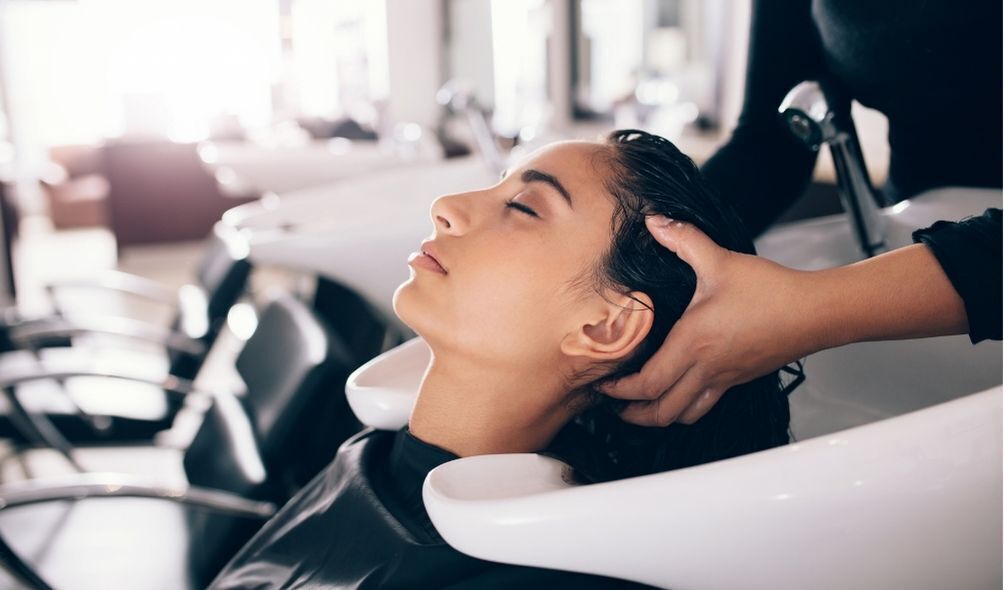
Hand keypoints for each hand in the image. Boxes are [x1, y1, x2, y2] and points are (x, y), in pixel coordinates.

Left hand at [601, 216, 816, 425]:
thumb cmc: (770, 291)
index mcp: (693, 343)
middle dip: (631, 413)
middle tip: (611, 404)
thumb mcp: (720, 261)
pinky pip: (704, 406)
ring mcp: (723, 378)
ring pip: (683, 415)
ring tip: (639, 406)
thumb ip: (683, 239)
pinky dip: (683, 409)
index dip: (620, 390)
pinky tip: (676, 395)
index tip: (602, 384)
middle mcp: (706, 368)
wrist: (815, 313)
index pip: (647, 383)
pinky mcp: (738, 379)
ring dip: (656, 416)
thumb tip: (654, 221)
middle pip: (660, 411)